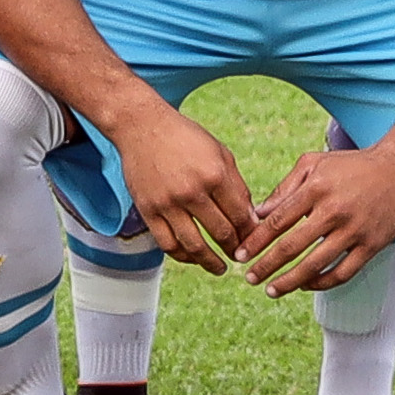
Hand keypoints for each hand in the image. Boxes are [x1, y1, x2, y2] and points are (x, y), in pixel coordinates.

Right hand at [106, 103, 258, 273]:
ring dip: (211, 262)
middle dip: (235, 249)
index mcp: (215, 174)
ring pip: (194, 246)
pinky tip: (192, 258)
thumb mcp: (220, 153)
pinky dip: (183, 256)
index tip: (254, 242)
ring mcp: (168, 203)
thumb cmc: (185, 138)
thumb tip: (250, 220)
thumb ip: (237, 186)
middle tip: (240, 256)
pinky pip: (168, 244)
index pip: (240, 216)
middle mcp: (192, 191)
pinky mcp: (148, 210)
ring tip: (220, 268)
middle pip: (222, 233)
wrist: (141, 126)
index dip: (250, 234)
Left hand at [239, 138, 394, 292]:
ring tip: (272, 290)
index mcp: (316, 188)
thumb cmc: (350, 166)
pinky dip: (322, 283)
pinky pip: (343, 273)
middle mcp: (334, 210)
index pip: (278, 220)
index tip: (241, 255)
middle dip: (267, 266)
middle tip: (249, 279)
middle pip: (293, 247)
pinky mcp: (372, 245)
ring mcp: (355, 230)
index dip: (256, 241)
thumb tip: (257, 213)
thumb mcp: (313, 164)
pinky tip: (306, 286)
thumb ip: (284, 188)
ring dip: (290, 282)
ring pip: (316, 265)